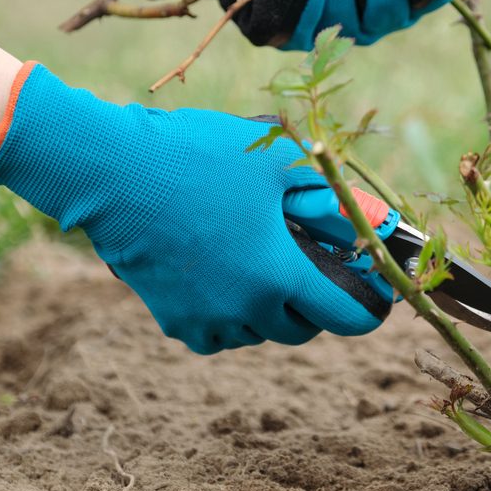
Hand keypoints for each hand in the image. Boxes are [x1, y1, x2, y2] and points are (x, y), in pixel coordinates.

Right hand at [0, 63, 389, 353]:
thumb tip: (370, 221)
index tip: (376, 302)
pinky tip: (225, 278)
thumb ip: (329, 197)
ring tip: (262, 264)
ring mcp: (205, 320)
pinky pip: (218, 333)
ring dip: (270, 310)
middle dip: (315, 305)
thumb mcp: (277, 163)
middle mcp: (245, 311)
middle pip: (300, 329)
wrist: (114, 171)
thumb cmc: (199, 157)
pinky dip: (231, 315)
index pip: (345, 318)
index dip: (369, 312)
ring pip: (257, 332)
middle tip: (312, 269)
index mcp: (279, 276)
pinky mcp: (172, 319)